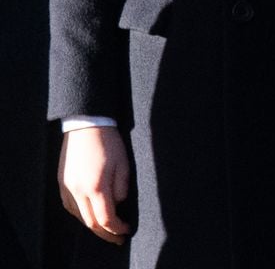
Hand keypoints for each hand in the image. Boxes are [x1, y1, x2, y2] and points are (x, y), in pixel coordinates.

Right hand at [58, 126, 130, 244]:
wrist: (86, 122)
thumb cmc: (108, 140)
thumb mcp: (123, 162)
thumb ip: (121, 187)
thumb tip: (118, 204)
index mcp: (96, 186)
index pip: (106, 220)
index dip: (117, 228)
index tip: (126, 229)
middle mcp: (79, 190)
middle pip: (91, 223)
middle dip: (105, 234)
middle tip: (117, 237)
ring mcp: (68, 187)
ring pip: (79, 217)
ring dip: (92, 225)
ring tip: (105, 228)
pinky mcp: (62, 182)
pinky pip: (70, 206)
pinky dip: (80, 215)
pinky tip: (89, 213)